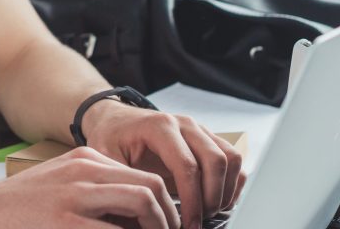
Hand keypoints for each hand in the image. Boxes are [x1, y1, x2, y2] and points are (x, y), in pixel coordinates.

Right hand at [0, 145, 181, 228]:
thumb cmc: (18, 207)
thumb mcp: (60, 184)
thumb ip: (94, 190)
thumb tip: (136, 215)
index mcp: (84, 160)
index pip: (144, 175)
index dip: (166, 205)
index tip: (169, 226)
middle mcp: (83, 172)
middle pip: (151, 186)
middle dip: (170, 218)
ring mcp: (76, 198)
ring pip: (143, 203)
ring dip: (158, 226)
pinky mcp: (67, 224)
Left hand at [81, 101, 246, 228]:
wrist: (115, 120)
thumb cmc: (110, 138)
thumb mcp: (105, 159)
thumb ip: (123, 182)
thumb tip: (141, 213)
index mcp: (159, 127)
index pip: (187, 166)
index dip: (192, 200)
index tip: (187, 224)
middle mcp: (185, 124)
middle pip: (216, 161)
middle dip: (211, 198)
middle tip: (197, 221)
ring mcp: (199, 130)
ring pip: (231, 159)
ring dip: (225, 191)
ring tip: (206, 213)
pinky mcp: (208, 139)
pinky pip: (234, 160)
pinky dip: (232, 184)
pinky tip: (215, 203)